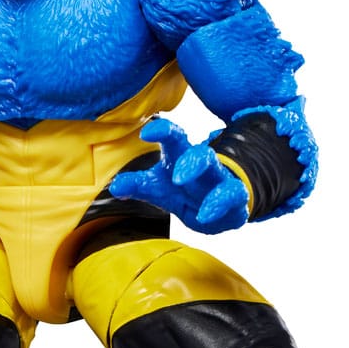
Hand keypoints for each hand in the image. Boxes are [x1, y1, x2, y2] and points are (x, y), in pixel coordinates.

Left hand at [110, 118, 248, 233]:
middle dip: (188, 159)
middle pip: (198, 152)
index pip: (174, 138)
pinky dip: (217, 204)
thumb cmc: (183, 191)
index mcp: (180, 157)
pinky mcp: (234, 196)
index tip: (146, 133)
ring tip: (181, 183)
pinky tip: (204, 215)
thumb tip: (114, 187)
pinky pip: (231, 195)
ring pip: (214, 167)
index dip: (163, 131)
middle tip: (174, 174)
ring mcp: (219, 178)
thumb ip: (137, 185)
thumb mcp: (158, 189)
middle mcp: (201, 164)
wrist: (215, 210)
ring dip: (199, 173)